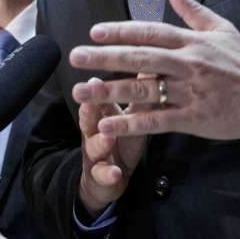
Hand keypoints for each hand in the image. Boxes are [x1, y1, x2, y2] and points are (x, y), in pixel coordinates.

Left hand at [70, 0, 239, 139]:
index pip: (150, 31)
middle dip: (105, 57)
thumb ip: (192, 9)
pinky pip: (156, 121)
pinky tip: (107, 124)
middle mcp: (188, 64)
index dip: (121, 30)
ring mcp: (190, 92)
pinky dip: (131, 123)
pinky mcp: (193, 119)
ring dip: (110, 91)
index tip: (95, 31)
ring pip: (144, 90)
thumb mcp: (222, 28)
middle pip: (140, 57)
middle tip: (75, 57)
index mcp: (192, 41)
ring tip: (81, 92)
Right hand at [76, 79, 145, 215]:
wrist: (104, 177)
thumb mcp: (128, 116)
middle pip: (89, 119)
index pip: (97, 97)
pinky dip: (108, 174)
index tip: (97, 77)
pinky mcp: (99, 176)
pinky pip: (103, 175)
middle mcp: (94, 131)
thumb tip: (151, 64)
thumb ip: (137, 94)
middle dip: (88, 111)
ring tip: (106, 139)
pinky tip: (115, 173)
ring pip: (93, 147)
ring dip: (99, 143)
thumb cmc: (120, 139)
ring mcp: (95, 154)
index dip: (96, 88)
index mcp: (101, 114)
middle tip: (88, 103)